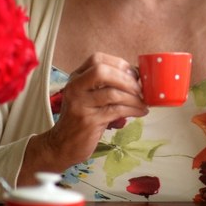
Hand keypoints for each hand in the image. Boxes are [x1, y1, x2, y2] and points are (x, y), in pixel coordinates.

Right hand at [42, 53, 146, 167]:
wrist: (62, 145)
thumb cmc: (81, 120)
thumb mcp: (88, 97)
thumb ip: (105, 86)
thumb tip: (136, 78)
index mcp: (76, 78)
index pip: (97, 59)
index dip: (119, 64)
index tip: (134, 74)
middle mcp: (75, 88)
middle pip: (102, 71)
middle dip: (126, 78)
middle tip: (140, 88)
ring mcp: (80, 104)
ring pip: (112, 93)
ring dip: (134, 97)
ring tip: (143, 103)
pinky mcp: (89, 120)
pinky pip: (116, 110)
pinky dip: (133, 109)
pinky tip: (140, 112)